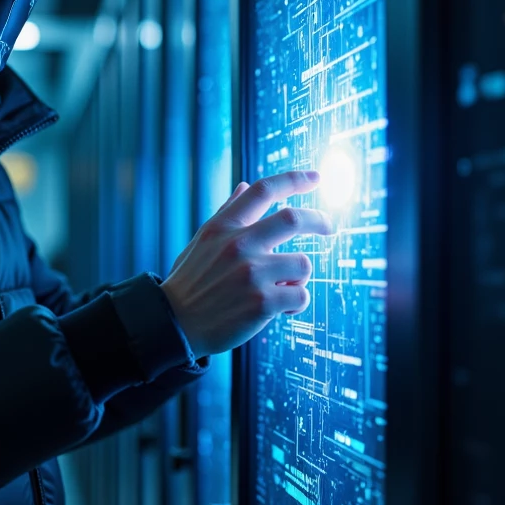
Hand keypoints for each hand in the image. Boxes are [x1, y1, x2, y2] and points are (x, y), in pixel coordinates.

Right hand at [160, 171, 329, 355]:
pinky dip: (296, 304)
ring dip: (299, 277)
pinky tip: (280, 310)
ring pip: (303, 264)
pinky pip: (301, 296)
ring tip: (282, 288)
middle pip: (294, 219)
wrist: (174, 327)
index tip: (316, 177)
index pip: (263, 190)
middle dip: (320, 221)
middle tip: (330, 228)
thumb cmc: (190, 284)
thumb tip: (245, 186)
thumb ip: (227, 214)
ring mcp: (251, 274)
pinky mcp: (262, 303)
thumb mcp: (202, 242)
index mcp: (223, 227)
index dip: (294, 179)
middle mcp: (238, 245)